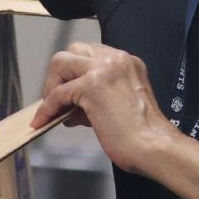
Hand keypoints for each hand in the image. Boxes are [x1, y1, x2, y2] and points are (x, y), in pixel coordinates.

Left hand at [31, 42, 178, 176]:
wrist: (153, 147)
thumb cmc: (143, 135)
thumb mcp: (123, 101)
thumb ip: (100, 94)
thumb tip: (71, 102)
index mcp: (128, 62)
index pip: (90, 53)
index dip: (75, 73)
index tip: (70, 93)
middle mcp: (116, 59)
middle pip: (72, 51)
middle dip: (60, 75)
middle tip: (59, 100)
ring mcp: (104, 70)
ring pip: (60, 63)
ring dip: (51, 86)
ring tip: (55, 110)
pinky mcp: (91, 86)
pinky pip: (57, 93)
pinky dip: (47, 108)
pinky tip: (45, 121)